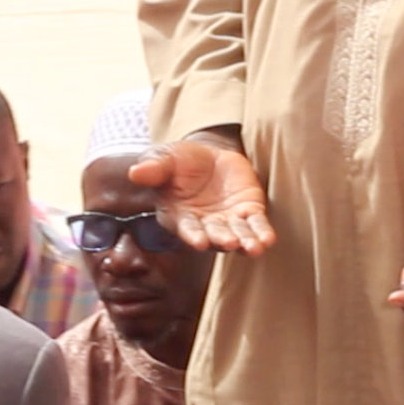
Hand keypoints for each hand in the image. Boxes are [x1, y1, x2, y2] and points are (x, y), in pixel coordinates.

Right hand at [129, 133, 275, 254]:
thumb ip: (153, 167)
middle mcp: (204, 225)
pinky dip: (262, 233)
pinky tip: (268, 240)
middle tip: (229, 242)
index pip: (186, 228)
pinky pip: (256, 226)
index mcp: (179, 216)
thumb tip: (135, 172)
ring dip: (246, 242)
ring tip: (254, 248)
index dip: (192, 235)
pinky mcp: (248, 213)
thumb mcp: (165, 158)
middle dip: (221, 239)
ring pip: (238, 235)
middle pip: (213, 235)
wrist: (209, 156)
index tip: (198, 242)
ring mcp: (228, 222)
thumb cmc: (180, 161)